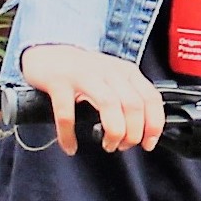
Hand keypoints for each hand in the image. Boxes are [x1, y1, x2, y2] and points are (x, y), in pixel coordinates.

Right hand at [17, 41, 163, 153]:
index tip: (147, 144)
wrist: (47, 54)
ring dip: (113, 131)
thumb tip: (143, 132)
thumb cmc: (83, 73)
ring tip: (108, 145)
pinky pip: (66, 114)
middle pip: (133, 104)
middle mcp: (108, 71)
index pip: (151, 98)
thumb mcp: (113, 79)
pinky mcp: (59, 82)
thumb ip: (129, 99)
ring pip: (109, 104)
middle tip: (122, 146)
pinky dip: (69, 135)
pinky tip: (70, 146)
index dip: (153, 125)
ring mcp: (83, 75)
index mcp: (126, 72)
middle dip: (132, 133)